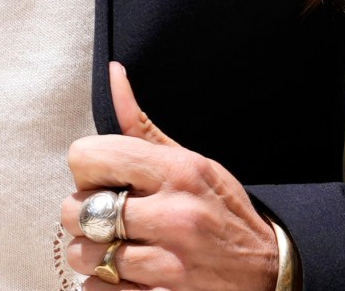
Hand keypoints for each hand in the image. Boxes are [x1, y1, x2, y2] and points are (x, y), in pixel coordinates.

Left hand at [61, 62, 283, 290]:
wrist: (268, 269)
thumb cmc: (221, 209)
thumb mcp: (190, 159)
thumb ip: (140, 125)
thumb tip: (113, 74)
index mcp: (176, 172)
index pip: (87, 157)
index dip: (87, 167)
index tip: (103, 176)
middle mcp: (172, 216)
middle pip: (77, 209)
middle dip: (84, 212)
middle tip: (107, 214)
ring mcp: (168, 264)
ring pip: (83, 255)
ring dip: (91, 252)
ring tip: (114, 245)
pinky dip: (102, 283)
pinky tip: (123, 270)